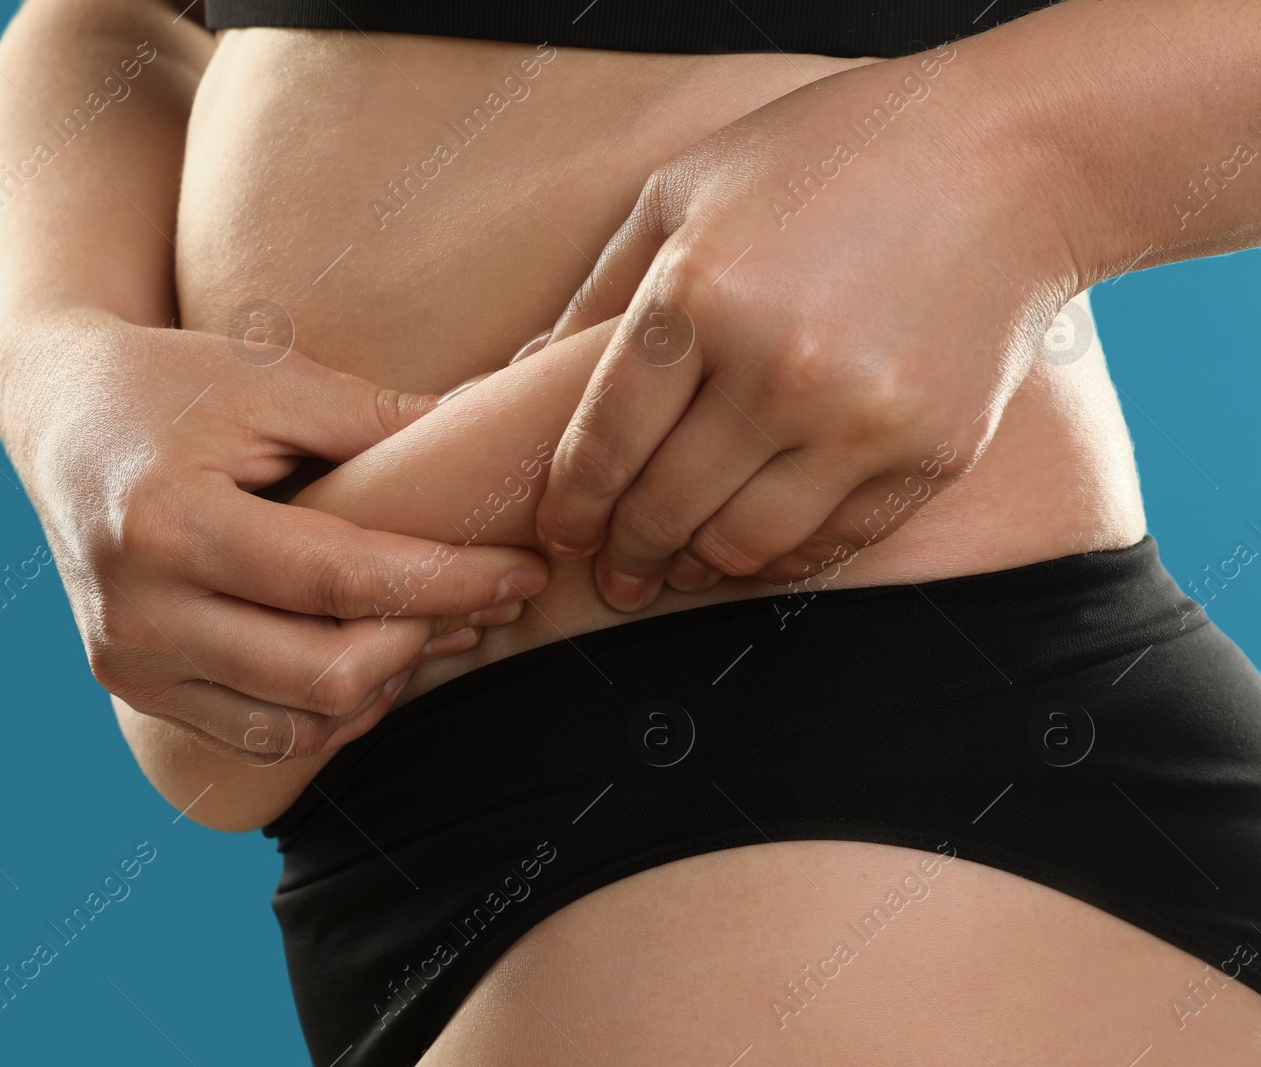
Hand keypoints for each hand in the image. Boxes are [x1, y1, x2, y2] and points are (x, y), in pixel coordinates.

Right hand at [0, 309, 547, 759]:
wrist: (57, 415)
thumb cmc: (170, 382)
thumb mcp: (271, 378)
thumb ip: (378, 418)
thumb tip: (494, 435)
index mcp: (167, 521)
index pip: (341, 580)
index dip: (448, 581)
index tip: (523, 570)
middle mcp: (137, 611)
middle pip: (321, 675)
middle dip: (424, 641)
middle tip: (488, 600)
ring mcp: (129, 661)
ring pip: (295, 729)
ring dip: (384, 687)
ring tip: (438, 628)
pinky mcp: (134, 686)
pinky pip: (258, 736)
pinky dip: (330, 710)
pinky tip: (374, 658)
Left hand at [537, 44, 1080, 608]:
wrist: (1009, 159)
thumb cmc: (826, 158)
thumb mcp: (685, 192)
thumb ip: (599, 289)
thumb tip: (516, 374)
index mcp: (698, 294)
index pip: (605, 441)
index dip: (572, 504)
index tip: (561, 534)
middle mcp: (776, 367)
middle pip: (664, 506)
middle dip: (622, 554)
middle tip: (610, 575)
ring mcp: (861, 417)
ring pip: (743, 545)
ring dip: (695, 568)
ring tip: (675, 568)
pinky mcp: (931, 450)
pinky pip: (833, 541)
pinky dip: (781, 561)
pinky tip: (755, 553)